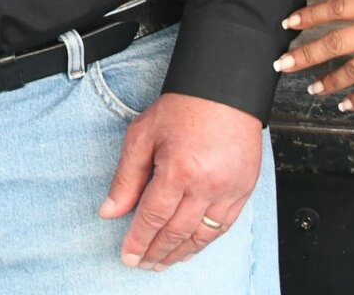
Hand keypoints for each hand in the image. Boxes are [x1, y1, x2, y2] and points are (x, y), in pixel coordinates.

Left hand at [98, 91, 263, 270]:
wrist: (224, 89)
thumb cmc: (184, 106)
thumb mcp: (144, 134)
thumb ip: (127, 176)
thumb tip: (110, 210)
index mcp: (178, 170)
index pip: (152, 218)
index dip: (138, 241)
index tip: (128, 256)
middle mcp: (205, 185)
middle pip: (175, 232)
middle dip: (156, 252)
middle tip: (143, 263)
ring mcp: (227, 190)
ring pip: (201, 236)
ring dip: (180, 253)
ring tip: (164, 261)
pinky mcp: (243, 189)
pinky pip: (223, 226)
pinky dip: (206, 241)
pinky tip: (193, 246)